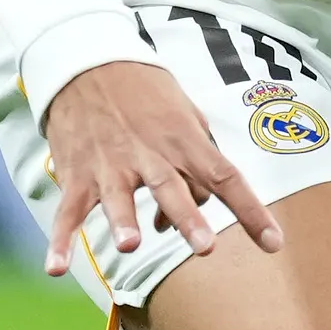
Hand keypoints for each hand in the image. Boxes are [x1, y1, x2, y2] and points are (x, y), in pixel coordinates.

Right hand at [40, 58, 282, 276]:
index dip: (251, 211)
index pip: (226, 177)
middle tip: (206, 248)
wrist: (86, 62)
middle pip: (173, 189)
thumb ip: (198, 156)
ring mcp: (110, 165)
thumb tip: (199, 202)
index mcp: (184, 140)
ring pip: (118, 198)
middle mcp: (149, 154)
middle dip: (189, 218)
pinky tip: (56, 268)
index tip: (273, 243)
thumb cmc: (144, 92)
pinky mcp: (77, 174)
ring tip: (131, 245)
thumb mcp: (184, 112)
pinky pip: (68, 212)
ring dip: (124, 222)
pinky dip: (61, 241)